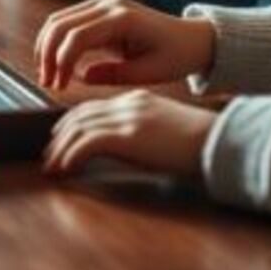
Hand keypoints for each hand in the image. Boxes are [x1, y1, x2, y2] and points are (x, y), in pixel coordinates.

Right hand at [34, 0, 216, 90]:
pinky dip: (56, 41)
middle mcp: (108, 4)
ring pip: (58, 20)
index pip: (76, 37)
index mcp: (122, 19)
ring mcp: (102, 2)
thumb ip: (112, 75)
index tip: (59, 86)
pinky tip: (57, 63)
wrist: (194, 38)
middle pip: (60, 25)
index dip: (61, 63)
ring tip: (48, 75)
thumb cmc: (176, 56)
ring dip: (47, 47)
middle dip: (46, 55)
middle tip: (47, 83)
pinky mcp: (99, 8)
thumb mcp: (148, 74)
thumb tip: (79, 77)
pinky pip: (67, 21)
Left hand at [43, 90, 217, 176]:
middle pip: (80, 116)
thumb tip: (122, 147)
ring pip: (79, 129)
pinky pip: (87, 144)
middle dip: (60, 136)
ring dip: (60, 149)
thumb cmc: (200, 144)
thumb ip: (141, 132)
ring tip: (51, 166)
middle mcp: (128, 105)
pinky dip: (71, 156)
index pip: (93, 108)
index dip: (72, 124)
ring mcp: (128, 118)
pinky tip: (65, 169)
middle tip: (49, 155)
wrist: (221, 142)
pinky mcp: (128, 136)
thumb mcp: (165, 131)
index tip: (61, 140)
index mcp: (137, 100)